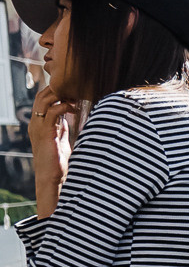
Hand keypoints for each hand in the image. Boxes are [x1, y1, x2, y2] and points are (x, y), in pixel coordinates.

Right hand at [28, 87, 77, 218]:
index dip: (55, 91)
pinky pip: (52, 112)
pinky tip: (74, 108)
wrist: (52, 178)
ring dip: (60, 95)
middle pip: (41, 96)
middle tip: (74, 89)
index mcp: (39, 123)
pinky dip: (63, 106)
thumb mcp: (60, 139)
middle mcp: (36, 123)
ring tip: (74, 96)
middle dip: (56, 89)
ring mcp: (38, 127)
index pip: (42, 99)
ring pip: (44, 101)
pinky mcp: (46, 133)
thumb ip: (62, 126)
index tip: (71, 89)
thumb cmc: (58, 161)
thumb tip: (69, 114)